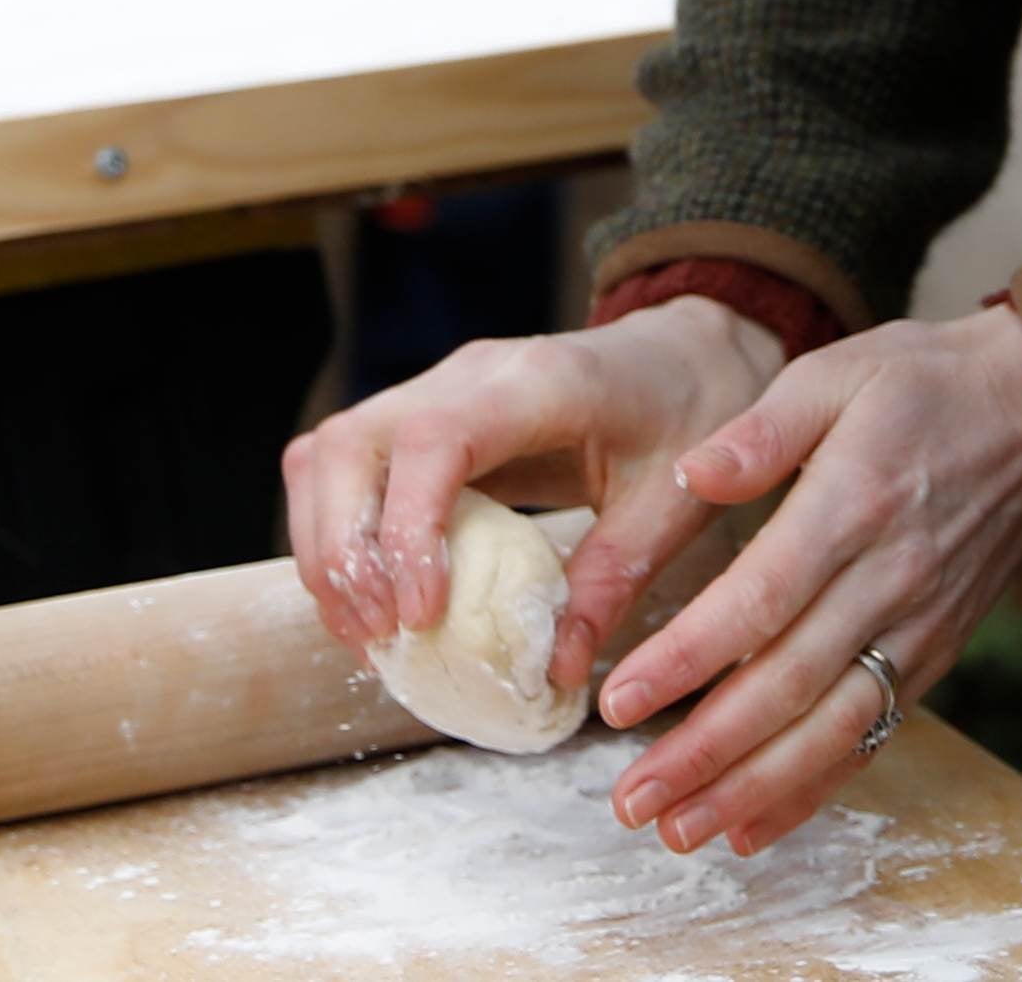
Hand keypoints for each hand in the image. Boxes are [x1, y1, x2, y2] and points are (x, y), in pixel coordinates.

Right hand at [284, 298, 787, 664]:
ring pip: (329, 453)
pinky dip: (340, 535)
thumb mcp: (673, 504)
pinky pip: (347, 467)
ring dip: (328, 548)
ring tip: (367, 635)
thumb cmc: (693, 414)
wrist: (689, 349)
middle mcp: (467, 375)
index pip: (432, 441)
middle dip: (344, 549)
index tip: (421, 615)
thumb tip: (554, 672)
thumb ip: (612, 582)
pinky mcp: (422, 418)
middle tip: (381, 637)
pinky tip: (373, 602)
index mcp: (539, 382)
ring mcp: (436, 390)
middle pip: (350, 443)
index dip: (407, 530)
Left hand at [589, 302, 1021, 857]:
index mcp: (855, 502)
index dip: (690, 657)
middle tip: (630, 800)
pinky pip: (873, 734)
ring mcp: (920, 625)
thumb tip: (692, 474)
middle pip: (791, 684)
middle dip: (705, 752)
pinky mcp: (936, 654)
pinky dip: (814, 788)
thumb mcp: (838, 371)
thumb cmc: (922, 384)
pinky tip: (752, 827)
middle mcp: (892, 578)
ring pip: (833, 728)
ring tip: (677, 830)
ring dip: (754, 789)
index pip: (763, 598)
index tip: (619, 701)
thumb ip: (761, 427)